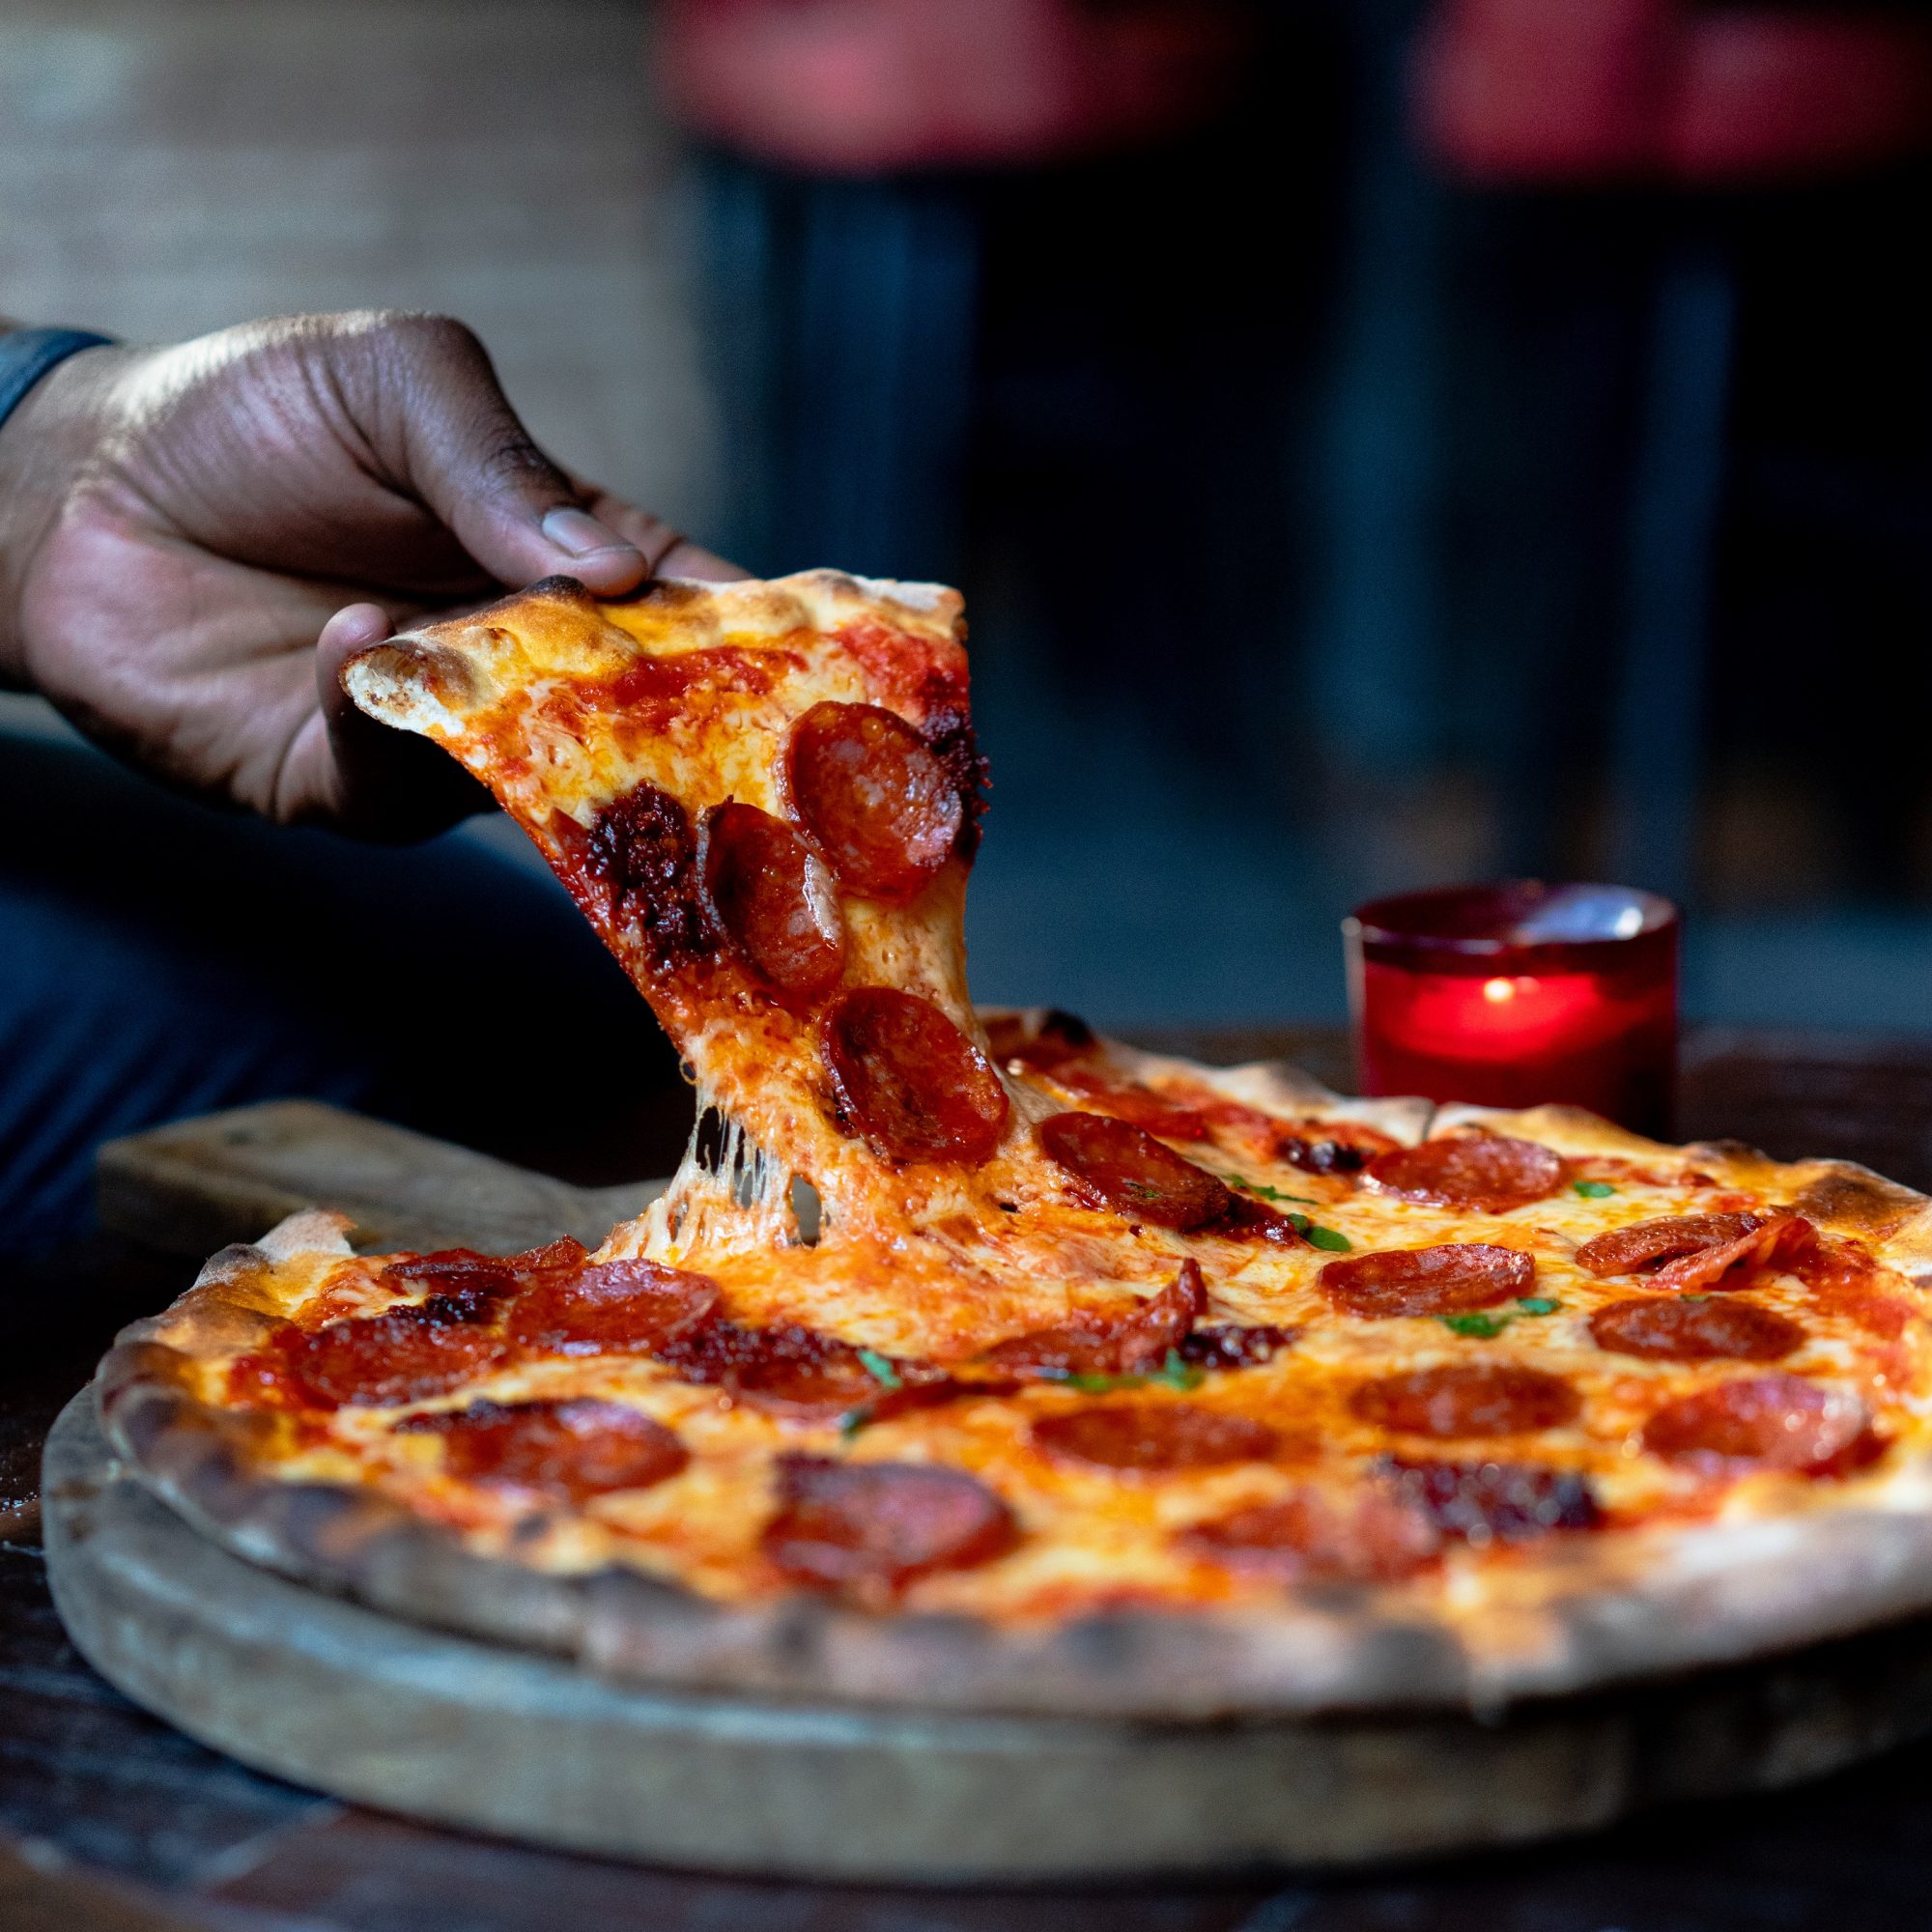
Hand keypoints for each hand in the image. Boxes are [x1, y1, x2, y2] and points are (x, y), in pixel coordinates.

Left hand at [0, 310, 737, 835]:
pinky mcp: (344, 786)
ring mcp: (438, 735)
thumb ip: (498, 460)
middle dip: (669, 724)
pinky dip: (381, 723)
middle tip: (705, 724)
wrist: (68, 489)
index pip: (680, 607)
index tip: (818, 657)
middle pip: (627, 716)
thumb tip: (614, 572)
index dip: (747, 635)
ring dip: (511, 718)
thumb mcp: (396, 381)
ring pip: (525, 771)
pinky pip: (393, 787)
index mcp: (557, 558)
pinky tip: (344, 638)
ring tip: (455, 632)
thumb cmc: (248, 414)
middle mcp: (516, 662)